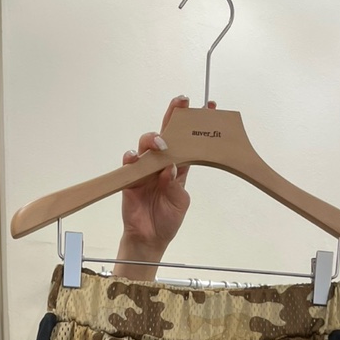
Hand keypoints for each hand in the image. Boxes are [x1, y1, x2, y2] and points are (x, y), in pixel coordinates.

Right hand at [114, 95, 215, 279]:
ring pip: (147, 143)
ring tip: (161, 143)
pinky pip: (130, 163)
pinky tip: (137, 158)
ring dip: (154, 138)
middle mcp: (162, 162)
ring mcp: (146, 168)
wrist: (150, 238)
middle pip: (167, 132)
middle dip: (174, 114)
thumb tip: (170, 168)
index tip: (210, 105)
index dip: (197, 122)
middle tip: (182, 101)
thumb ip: (177, 185)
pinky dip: (132, 158)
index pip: (188, 139)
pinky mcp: (131, 178)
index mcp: (179, 166)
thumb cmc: (168, 219)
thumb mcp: (180, 202)